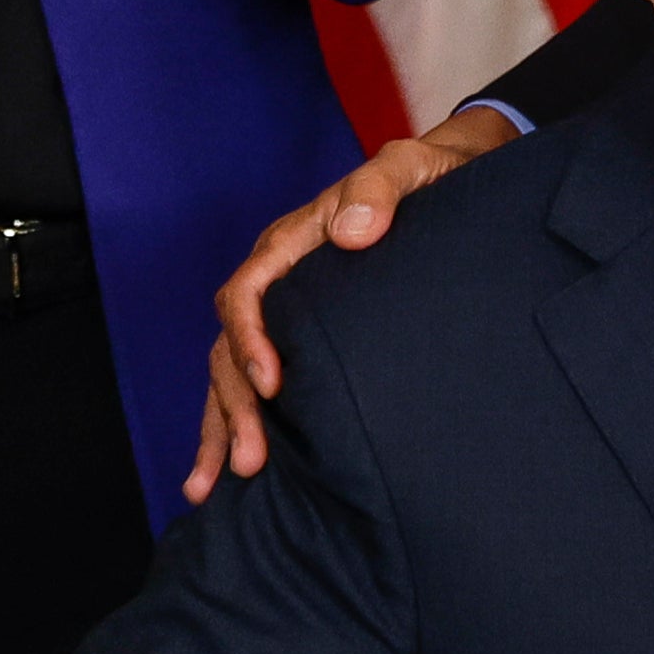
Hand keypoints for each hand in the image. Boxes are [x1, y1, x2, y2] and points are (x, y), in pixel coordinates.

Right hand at [185, 105, 514, 500]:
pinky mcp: (306, 337)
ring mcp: (286, 312)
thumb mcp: (405, 167)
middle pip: (231, 346)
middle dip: (234, 406)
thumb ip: (378, 190)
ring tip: (207, 486)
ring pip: (233, 374)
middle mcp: (277, 280)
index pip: (247, 294)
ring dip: (222, 427)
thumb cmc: (423, 173)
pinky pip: (259, 382)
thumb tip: (350, 230)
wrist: (446, 176)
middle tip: (249, 461)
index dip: (251, 340)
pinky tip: (231, 470)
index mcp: (290, 243)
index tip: (271, 386)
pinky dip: (240, 422)